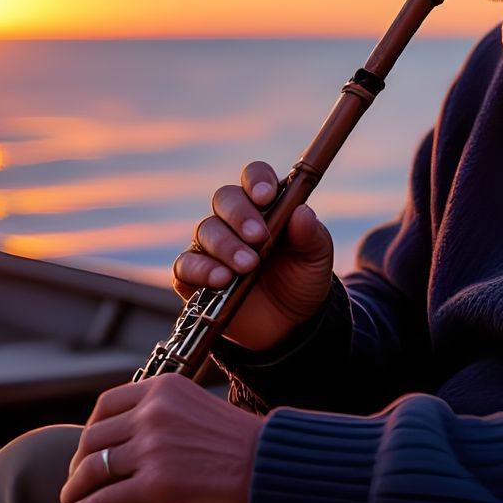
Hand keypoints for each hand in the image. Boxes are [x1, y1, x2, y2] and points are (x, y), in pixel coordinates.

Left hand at [55, 373, 263, 502]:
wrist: (268, 465)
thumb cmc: (238, 442)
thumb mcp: (195, 407)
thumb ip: (161, 413)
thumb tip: (125, 437)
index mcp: (162, 389)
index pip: (106, 405)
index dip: (90, 429)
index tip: (87, 447)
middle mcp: (152, 414)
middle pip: (93, 438)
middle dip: (78, 462)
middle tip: (76, 479)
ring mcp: (151, 449)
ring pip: (92, 469)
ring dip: (74, 488)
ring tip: (70, 500)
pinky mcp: (154, 486)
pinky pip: (103, 500)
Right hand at [171, 160, 333, 349]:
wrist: (290, 324)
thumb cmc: (302, 280)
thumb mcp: (316, 258)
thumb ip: (311, 235)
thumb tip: (302, 213)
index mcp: (266, 206)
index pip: (254, 178)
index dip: (257, 181)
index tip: (266, 196)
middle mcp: (234, 221)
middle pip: (225, 199)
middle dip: (240, 215)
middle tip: (259, 237)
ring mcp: (212, 247)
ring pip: (206, 230)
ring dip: (226, 246)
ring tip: (247, 266)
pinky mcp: (194, 276)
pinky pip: (186, 265)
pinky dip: (200, 269)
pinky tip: (221, 280)